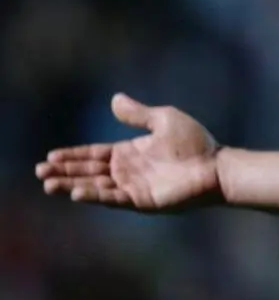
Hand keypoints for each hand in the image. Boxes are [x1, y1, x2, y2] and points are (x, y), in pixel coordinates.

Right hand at [36, 93, 220, 211]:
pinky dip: (95, 195)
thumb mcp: (163, 120)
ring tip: (49, 184)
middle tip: (40, 171)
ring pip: (95, 186)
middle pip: (89, 171)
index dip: (73, 155)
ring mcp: (133, 186)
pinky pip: (113, 198)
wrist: (216, 166)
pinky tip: (77, 192)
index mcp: (130, 151)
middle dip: (65, 171)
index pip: (94, 154)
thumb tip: (114, 99)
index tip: (50, 155)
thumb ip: (137, 114)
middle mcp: (127, 170)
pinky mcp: (141, 200)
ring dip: (72, 185)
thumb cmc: (194, 142)